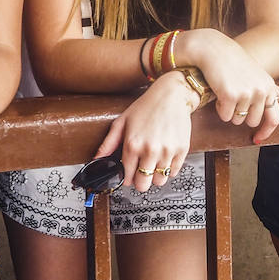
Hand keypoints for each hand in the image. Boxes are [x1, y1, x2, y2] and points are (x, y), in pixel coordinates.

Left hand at [94, 71, 197, 193]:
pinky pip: (174, 172)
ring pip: (160, 181)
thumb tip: (97, 159)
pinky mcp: (181, 150)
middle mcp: (150, 150)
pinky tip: (164, 158)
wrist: (172, 95)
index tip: (129, 174)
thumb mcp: (122, 121)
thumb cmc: (147, 106)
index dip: (126, 178)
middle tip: (141, 171)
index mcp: (133, 144)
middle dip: (140, 181)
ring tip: (153, 163)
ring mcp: (167, 151)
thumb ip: (108, 143)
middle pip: (143, 184)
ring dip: (155, 176)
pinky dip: (169, 169)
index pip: (127, 177)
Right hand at [176, 28, 278, 142]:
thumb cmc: (236, 63)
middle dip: (241, 115)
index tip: (257, 139)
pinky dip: (220, 108)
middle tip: (234, 97)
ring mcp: (246, 93)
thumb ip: (276, 92)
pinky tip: (219, 92)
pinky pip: (225, 116)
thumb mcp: (260, 76)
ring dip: (229, 111)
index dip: (266, 132)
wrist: (215, 50)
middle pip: (252, 122)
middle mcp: (261, 91)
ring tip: (226, 91)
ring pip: (236, 120)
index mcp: (269, 87)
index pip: (274, 118)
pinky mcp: (231, 95)